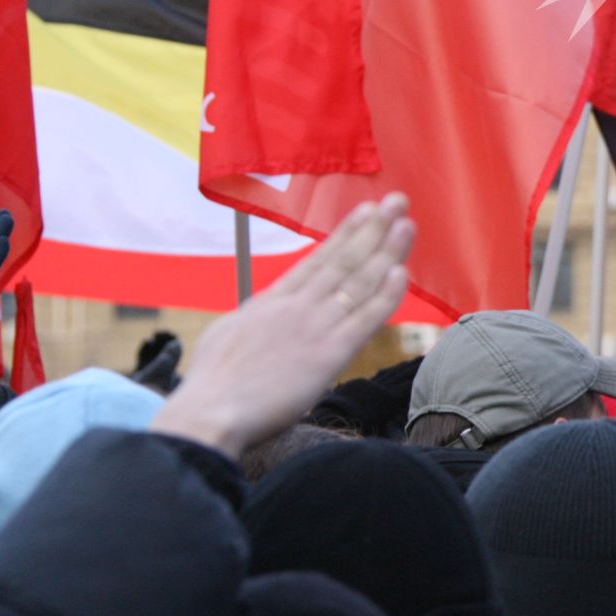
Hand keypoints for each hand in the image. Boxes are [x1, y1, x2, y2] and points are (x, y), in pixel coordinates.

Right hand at [151, 194, 413, 458]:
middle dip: (373, 230)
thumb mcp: (228, 333)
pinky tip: (401, 273)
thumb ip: (256, 317)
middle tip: (398, 202)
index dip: (346, 234)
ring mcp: (314, 328)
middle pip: (343, 262)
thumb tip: (264, 307)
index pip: (317, 260)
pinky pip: (364, 320)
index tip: (367, 210)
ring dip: (386, 252)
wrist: (209, 412)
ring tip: (406, 225)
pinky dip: (385, 295)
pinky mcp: (328, 355)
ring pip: (358, 283)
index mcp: (272, 300)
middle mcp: (297, 307)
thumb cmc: (212, 383)